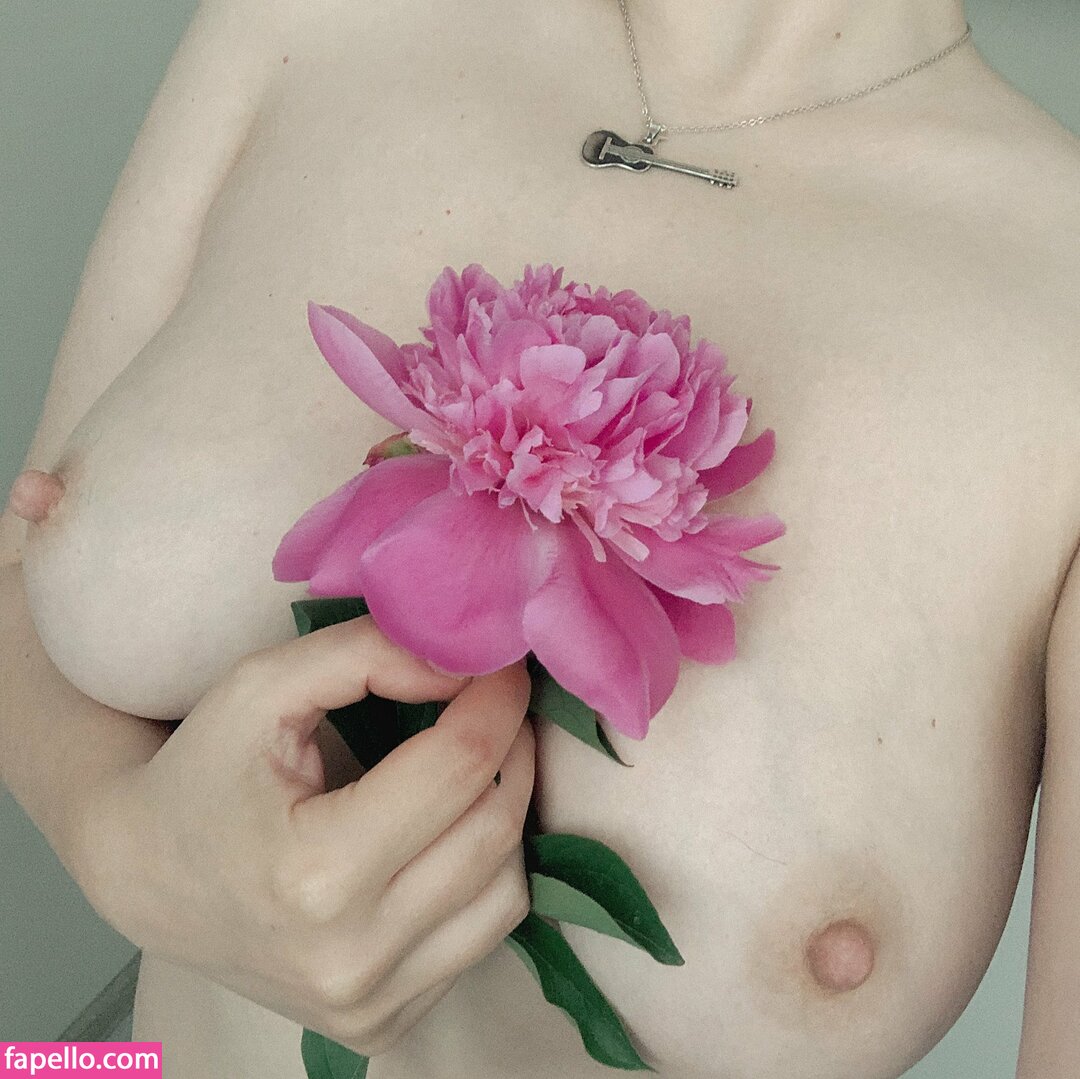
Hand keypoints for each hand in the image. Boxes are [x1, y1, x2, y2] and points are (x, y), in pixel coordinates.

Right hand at [77, 615, 534, 1055]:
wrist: (147, 875)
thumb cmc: (204, 771)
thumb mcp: (264, 687)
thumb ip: (368, 656)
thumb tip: (470, 665)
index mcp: (314, 873)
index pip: (459, 767)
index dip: (497, 701)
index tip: (502, 664)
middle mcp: (350, 957)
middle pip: (493, 827)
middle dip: (513, 748)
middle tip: (496, 702)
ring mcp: (370, 1002)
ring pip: (508, 887)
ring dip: (508, 809)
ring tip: (477, 762)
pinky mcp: (382, 1022)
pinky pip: (485, 933)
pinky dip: (487, 870)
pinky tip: (451, 829)